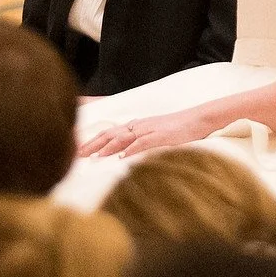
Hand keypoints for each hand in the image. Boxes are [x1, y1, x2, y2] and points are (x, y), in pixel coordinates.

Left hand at [79, 109, 211, 157]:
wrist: (199, 119)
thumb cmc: (178, 129)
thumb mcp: (155, 134)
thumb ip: (140, 142)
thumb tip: (124, 153)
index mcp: (136, 126)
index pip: (109, 132)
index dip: (93, 141)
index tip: (79, 151)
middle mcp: (139, 126)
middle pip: (110, 134)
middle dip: (92, 144)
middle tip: (77, 155)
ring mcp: (150, 129)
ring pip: (123, 137)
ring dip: (107, 148)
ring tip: (94, 157)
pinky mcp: (161, 135)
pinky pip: (144, 142)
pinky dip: (131, 149)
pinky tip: (122, 157)